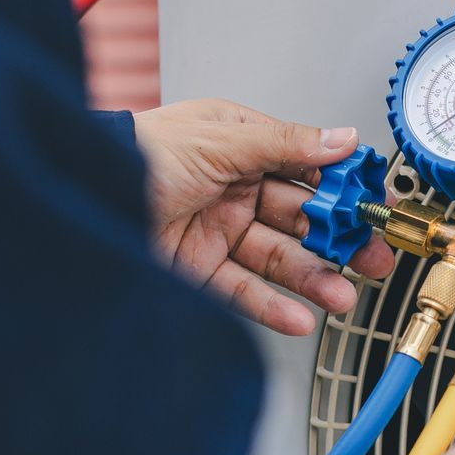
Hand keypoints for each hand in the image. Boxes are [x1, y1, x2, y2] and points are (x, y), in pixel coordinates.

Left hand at [132, 99, 393, 334]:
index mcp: (238, 147)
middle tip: (374, 258)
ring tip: (342, 297)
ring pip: (278, 258)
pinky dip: (274, 307)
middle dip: (341, 241)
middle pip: (300, 219)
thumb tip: (342, 139)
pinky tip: (300, 316)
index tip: (376, 206)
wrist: (77, 193)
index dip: (344, 188)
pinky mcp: (197, 272)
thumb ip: (286, 143)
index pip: (306, 168)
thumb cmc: (134, 153)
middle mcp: (231, 189)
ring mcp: (216, 231)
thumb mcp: (219, 138)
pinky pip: (244, 291)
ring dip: (314, 279)